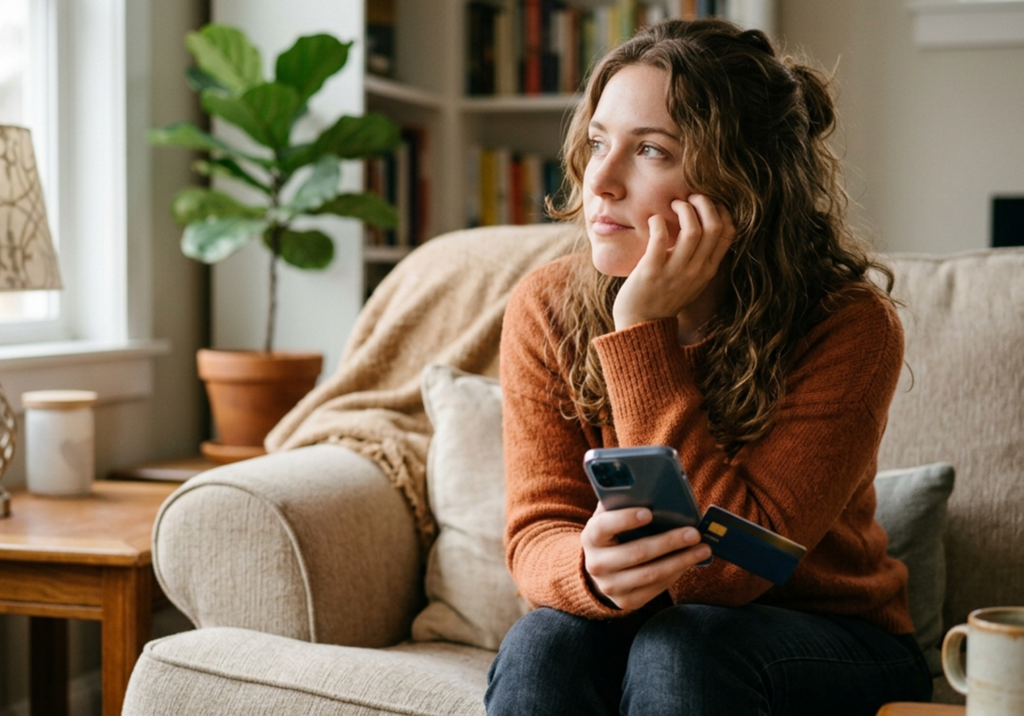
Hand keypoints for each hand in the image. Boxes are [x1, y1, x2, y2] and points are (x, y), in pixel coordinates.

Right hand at [581, 503, 712, 610]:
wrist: (600, 568)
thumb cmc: (613, 533)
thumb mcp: (611, 517)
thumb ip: (623, 504)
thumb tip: (651, 490)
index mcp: (590, 537)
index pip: (604, 527)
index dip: (625, 519)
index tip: (649, 513)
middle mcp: (596, 564)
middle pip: (636, 553)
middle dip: (669, 542)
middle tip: (694, 533)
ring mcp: (610, 586)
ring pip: (651, 574)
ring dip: (680, 560)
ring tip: (702, 549)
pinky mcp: (626, 601)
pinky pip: (656, 588)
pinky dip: (676, 573)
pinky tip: (690, 561)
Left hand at [613, 195, 734, 332]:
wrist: (640, 325)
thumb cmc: (663, 297)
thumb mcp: (692, 280)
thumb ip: (700, 258)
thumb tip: (702, 227)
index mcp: (708, 270)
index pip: (728, 233)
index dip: (721, 211)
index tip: (707, 203)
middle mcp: (696, 270)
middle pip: (714, 227)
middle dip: (704, 204)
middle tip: (690, 198)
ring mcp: (675, 271)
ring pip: (692, 230)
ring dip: (683, 209)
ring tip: (673, 205)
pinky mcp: (652, 271)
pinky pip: (660, 238)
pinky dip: (658, 222)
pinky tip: (653, 220)